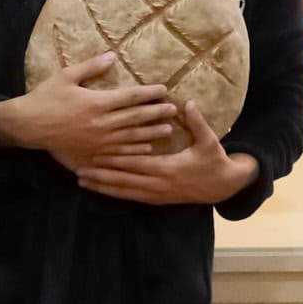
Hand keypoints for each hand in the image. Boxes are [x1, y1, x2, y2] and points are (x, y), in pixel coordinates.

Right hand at [0, 52, 177, 170]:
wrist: (27, 125)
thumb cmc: (45, 98)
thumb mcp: (66, 76)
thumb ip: (91, 67)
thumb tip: (112, 55)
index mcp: (97, 102)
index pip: (131, 96)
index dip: (150, 93)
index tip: (164, 90)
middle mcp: (101, 123)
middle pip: (136, 117)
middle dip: (157, 113)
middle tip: (172, 110)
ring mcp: (97, 142)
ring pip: (131, 138)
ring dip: (151, 134)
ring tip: (167, 131)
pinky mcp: (90, 154)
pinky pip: (117, 155)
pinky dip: (134, 152)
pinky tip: (146, 150)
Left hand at [76, 102, 259, 204]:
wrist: (223, 187)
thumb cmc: (215, 161)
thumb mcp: (210, 141)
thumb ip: (198, 123)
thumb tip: (188, 103)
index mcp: (169, 168)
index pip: (137, 163)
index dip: (116, 160)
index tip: (97, 154)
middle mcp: (159, 184)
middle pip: (124, 181)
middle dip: (101, 176)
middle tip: (79, 171)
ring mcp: (157, 195)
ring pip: (124, 192)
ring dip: (102, 187)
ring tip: (82, 181)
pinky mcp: (156, 200)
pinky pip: (131, 198)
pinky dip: (114, 193)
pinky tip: (99, 190)